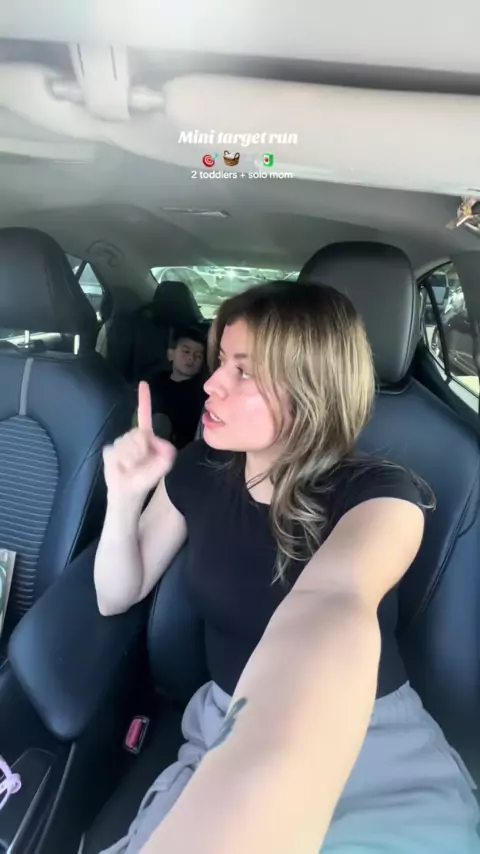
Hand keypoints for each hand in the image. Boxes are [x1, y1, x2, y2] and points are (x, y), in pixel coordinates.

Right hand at [103, 382, 176, 498]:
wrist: (127, 494)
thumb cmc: (144, 480)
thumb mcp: (162, 467)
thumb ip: (166, 455)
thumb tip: (156, 442)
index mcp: (146, 436)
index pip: (144, 414)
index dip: (144, 399)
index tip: (143, 383)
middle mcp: (131, 436)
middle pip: (137, 434)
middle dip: (142, 450)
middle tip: (141, 464)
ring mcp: (119, 442)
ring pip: (126, 444)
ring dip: (132, 459)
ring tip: (131, 468)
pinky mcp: (109, 451)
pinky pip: (116, 452)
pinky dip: (121, 463)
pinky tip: (122, 469)